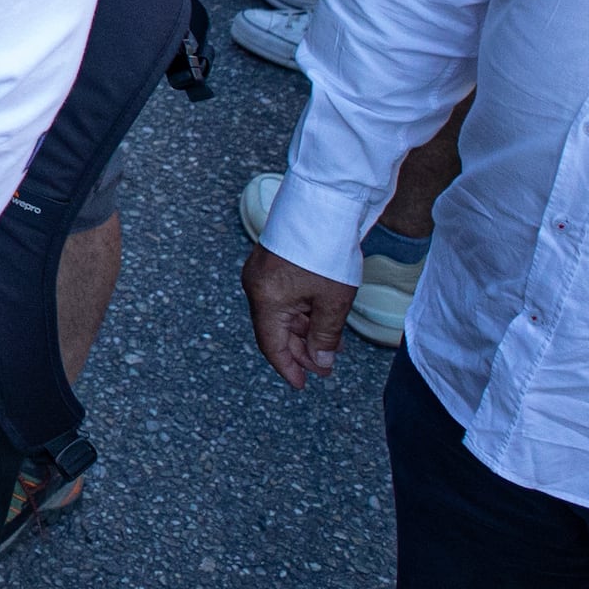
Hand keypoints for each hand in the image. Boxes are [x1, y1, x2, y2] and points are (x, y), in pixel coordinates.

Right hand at [244, 243, 355, 388]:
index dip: (288, 367)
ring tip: (332, 343)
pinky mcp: (271, 262)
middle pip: (275, 330)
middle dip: (301, 350)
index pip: (271, 345)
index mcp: (265, 299)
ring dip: (304, 331)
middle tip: (326, 366)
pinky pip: (282, 297)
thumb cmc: (326, 251)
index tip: (302, 384)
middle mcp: (256, 287)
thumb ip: (324, 336)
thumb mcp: (332, 301)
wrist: (323, 204)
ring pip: (280, 313)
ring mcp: (261, 273)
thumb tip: (319, 362)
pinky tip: (322, 318)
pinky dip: (301, 311)